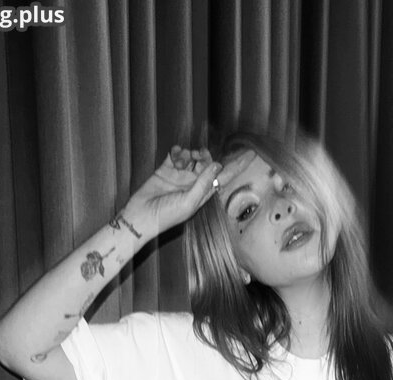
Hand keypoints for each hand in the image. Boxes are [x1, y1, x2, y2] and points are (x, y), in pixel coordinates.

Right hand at [123, 146, 254, 236]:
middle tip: (198, 156)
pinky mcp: (166, 169)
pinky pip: (176, 154)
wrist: (141, 215)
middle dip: (205, 156)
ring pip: (192, 156)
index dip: (237, 166)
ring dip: (190, 153)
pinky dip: (177, 151)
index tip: (251, 154)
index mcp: (202, 194)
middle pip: (207, 163)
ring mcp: (180, 176)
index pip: (223, 177)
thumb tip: (217, 165)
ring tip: (181, 161)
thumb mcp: (189, 202)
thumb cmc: (166, 215)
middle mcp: (193, 183)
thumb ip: (203, 183)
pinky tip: (175, 156)